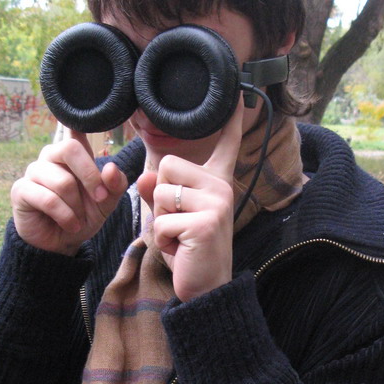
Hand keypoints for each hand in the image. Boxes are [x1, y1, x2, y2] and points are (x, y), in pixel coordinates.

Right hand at [11, 131, 127, 255]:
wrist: (60, 244)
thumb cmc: (82, 216)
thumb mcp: (106, 203)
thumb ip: (114, 186)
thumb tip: (111, 168)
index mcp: (72, 154)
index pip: (75, 130)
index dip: (80, 126)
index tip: (87, 131)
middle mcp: (50, 156)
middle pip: (70, 148)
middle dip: (90, 177)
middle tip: (100, 199)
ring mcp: (33, 171)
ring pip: (63, 181)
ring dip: (77, 207)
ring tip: (78, 219)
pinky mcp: (21, 190)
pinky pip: (49, 199)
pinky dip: (65, 216)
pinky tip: (69, 224)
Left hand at [136, 104, 242, 301]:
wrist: (205, 290)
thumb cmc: (187, 251)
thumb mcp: (168, 217)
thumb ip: (156, 193)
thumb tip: (143, 177)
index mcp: (216, 182)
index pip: (224, 145)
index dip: (231, 120)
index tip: (239, 94)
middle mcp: (221, 187)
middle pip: (166, 166)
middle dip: (160, 199)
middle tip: (178, 225)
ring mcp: (216, 203)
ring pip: (160, 194)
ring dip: (159, 222)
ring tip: (179, 238)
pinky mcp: (205, 222)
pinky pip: (161, 220)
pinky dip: (162, 240)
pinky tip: (181, 249)